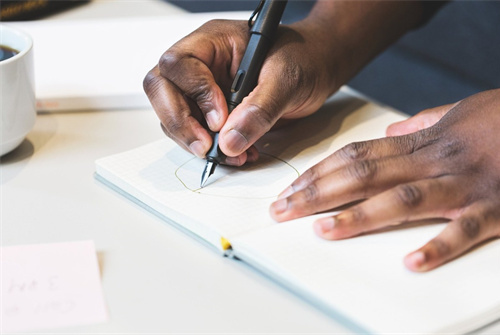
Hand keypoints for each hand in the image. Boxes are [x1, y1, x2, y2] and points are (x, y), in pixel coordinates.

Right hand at [143, 19, 335, 165]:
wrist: (318, 69)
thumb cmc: (304, 58)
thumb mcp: (287, 79)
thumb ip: (259, 109)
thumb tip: (230, 141)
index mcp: (213, 42)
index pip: (178, 64)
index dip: (194, 93)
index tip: (221, 119)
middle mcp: (201, 64)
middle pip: (162, 89)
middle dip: (180, 123)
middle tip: (206, 147)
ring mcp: (203, 88)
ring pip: (174, 116)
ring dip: (196, 142)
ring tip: (232, 155)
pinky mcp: (212, 111)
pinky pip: (196, 132)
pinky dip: (212, 149)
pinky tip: (238, 154)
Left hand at [270, 89, 499, 271]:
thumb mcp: (459, 111)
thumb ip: (421, 124)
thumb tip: (392, 132)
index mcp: (423, 142)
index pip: (358, 156)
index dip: (320, 172)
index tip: (292, 188)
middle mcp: (435, 162)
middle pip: (365, 176)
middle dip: (320, 193)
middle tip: (284, 210)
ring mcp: (464, 186)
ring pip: (402, 200)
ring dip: (360, 216)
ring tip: (324, 229)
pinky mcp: (496, 209)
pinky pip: (464, 230)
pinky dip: (438, 246)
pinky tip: (411, 262)